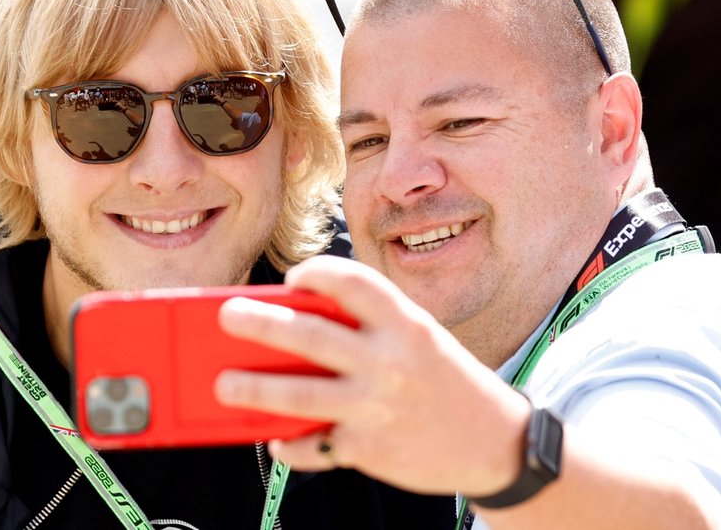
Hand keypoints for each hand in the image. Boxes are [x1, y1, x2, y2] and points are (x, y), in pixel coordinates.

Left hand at [214, 255, 529, 495]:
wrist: (498, 444)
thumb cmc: (445, 382)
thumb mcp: (419, 341)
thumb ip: (369, 330)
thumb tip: (295, 325)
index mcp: (405, 324)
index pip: (352, 281)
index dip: (316, 271)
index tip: (293, 277)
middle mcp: (389, 361)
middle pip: (309, 334)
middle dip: (260, 323)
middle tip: (226, 315)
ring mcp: (376, 407)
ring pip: (298, 395)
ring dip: (253, 389)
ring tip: (222, 385)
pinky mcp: (369, 449)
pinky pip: (315, 444)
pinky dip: (290, 445)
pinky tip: (276, 439)